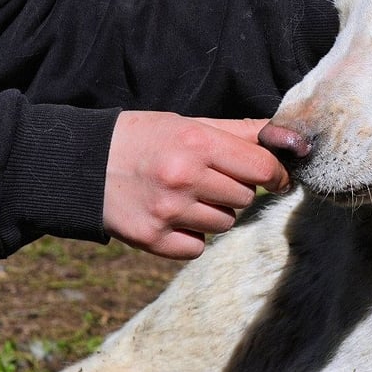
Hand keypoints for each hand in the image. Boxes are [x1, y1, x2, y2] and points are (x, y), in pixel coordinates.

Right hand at [103, 111, 289, 259]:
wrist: (82, 164)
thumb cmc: (146, 138)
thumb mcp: (190, 124)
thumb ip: (240, 132)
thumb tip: (289, 138)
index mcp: (197, 143)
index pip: (262, 167)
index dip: (277, 174)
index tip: (278, 177)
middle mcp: (184, 178)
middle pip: (245, 197)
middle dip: (236, 188)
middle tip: (210, 178)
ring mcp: (167, 211)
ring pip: (225, 223)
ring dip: (215, 212)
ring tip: (186, 195)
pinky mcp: (151, 239)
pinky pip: (198, 247)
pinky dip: (192, 236)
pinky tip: (173, 217)